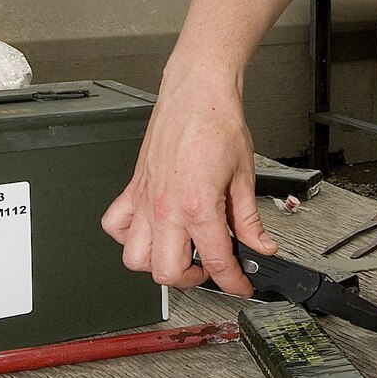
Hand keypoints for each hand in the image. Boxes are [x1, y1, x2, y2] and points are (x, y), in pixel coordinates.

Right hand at [100, 59, 276, 293]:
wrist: (198, 92)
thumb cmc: (218, 123)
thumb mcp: (244, 176)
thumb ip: (250, 219)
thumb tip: (260, 246)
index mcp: (197, 205)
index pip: (216, 261)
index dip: (234, 282)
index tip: (241, 285)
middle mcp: (165, 207)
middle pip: (168, 271)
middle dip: (194, 279)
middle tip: (213, 268)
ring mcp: (144, 199)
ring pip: (135, 258)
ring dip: (158, 263)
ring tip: (182, 253)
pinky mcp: (133, 188)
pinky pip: (116, 225)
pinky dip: (129, 236)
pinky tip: (151, 230)